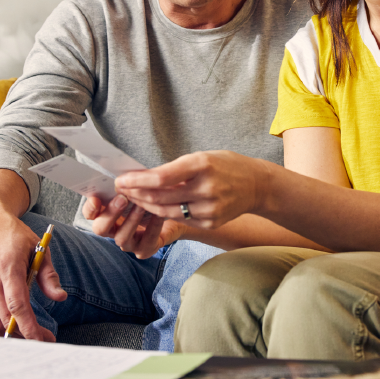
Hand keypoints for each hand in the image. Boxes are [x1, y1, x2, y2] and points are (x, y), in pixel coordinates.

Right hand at [0, 211, 66, 340]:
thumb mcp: (39, 248)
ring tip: (28, 334)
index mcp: (8, 268)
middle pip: (4, 320)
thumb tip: (60, 298)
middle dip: (25, 334)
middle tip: (43, 338)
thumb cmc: (14, 236)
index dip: (29, 327)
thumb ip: (49, 275)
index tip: (41, 339)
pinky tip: (10, 327)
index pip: (17, 306)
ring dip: (9, 335)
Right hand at [83, 194, 184, 257]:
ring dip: (131, 220)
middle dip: (110, 214)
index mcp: (107, 215)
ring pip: (122, 237)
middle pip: (100, 229)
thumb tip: (121, 173)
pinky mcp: (145, 250)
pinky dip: (153, 227)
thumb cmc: (151, 199)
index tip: (97, 198)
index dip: (90, 208)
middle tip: (122, 199)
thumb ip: (126, 185)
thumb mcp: (138, 189)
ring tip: (141, 206)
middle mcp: (114, 231)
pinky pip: (147, 241)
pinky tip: (158, 215)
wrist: (175, 214)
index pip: (90, 215)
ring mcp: (128, 243)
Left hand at [113, 151, 270, 229]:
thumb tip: (145, 177)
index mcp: (203, 165)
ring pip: (166, 211)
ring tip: (133, 198)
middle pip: (160, 197)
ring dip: (145, 205)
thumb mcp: (203, 156)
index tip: (122, 179)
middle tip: (122, 190)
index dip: (137, 180)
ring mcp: (209, 209)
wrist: (257, 185)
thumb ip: (177, 168)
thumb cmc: (227, 166)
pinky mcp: (210, 222)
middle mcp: (206, 188)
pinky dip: (163, 213)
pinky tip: (153, 207)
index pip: (161, 177)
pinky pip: (180, 219)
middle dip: (136, 194)